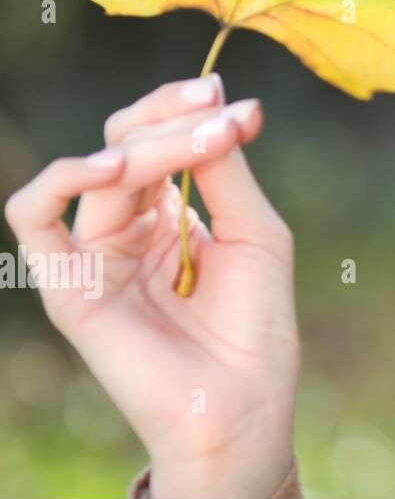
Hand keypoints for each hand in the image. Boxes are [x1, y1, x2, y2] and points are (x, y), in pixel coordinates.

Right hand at [4, 75, 299, 497]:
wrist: (243, 401)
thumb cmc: (256, 322)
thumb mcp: (255, 231)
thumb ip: (226, 168)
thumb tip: (221, 97)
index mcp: (169, 209)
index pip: (158, 133)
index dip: (187, 106)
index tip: (233, 100)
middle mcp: (126, 224)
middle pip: (125, 139)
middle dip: (173, 116)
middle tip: (221, 114)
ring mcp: (95, 252)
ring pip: (99, 169)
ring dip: (148, 144)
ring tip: (193, 143)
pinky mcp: (69, 285)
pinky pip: (33, 218)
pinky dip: (64, 179)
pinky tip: (114, 169)